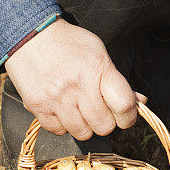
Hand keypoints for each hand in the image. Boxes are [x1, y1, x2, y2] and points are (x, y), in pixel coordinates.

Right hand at [5, 18, 145, 139]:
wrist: (30, 35)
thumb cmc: (69, 43)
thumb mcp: (99, 54)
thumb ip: (118, 80)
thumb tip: (139, 102)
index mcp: (98, 69)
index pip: (124, 106)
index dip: (129, 116)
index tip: (125, 116)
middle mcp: (77, 86)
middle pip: (104, 126)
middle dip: (106, 121)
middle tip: (100, 110)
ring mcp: (56, 98)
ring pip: (82, 133)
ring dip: (85, 125)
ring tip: (80, 110)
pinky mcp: (38, 106)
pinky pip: (59, 131)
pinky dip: (63, 125)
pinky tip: (63, 109)